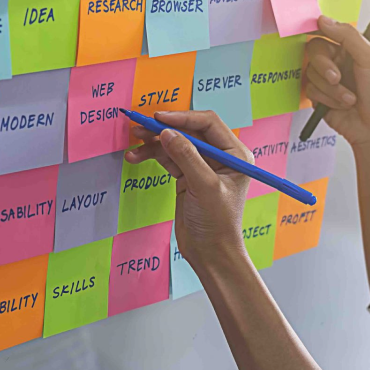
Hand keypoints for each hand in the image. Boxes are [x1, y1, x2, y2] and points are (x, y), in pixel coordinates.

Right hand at [125, 111, 251, 272]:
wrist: (210, 252)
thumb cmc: (218, 223)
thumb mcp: (204, 187)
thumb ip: (186, 157)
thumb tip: (167, 133)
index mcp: (234, 154)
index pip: (207, 123)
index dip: (182, 117)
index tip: (159, 118)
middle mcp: (219, 156)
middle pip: (188, 131)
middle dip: (163, 129)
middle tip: (140, 128)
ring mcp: (201, 165)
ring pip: (174, 143)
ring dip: (153, 143)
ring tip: (134, 144)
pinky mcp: (186, 176)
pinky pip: (167, 158)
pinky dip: (152, 156)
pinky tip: (136, 156)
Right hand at [305, 15, 369, 148]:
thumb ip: (348, 36)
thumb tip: (324, 20)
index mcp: (352, 48)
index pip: (329, 31)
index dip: (318, 29)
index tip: (310, 29)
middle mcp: (337, 60)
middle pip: (314, 50)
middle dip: (324, 66)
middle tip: (336, 77)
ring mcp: (326, 78)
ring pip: (311, 72)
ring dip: (331, 89)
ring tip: (349, 98)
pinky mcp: (318, 95)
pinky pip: (310, 90)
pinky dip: (327, 99)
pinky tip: (341, 105)